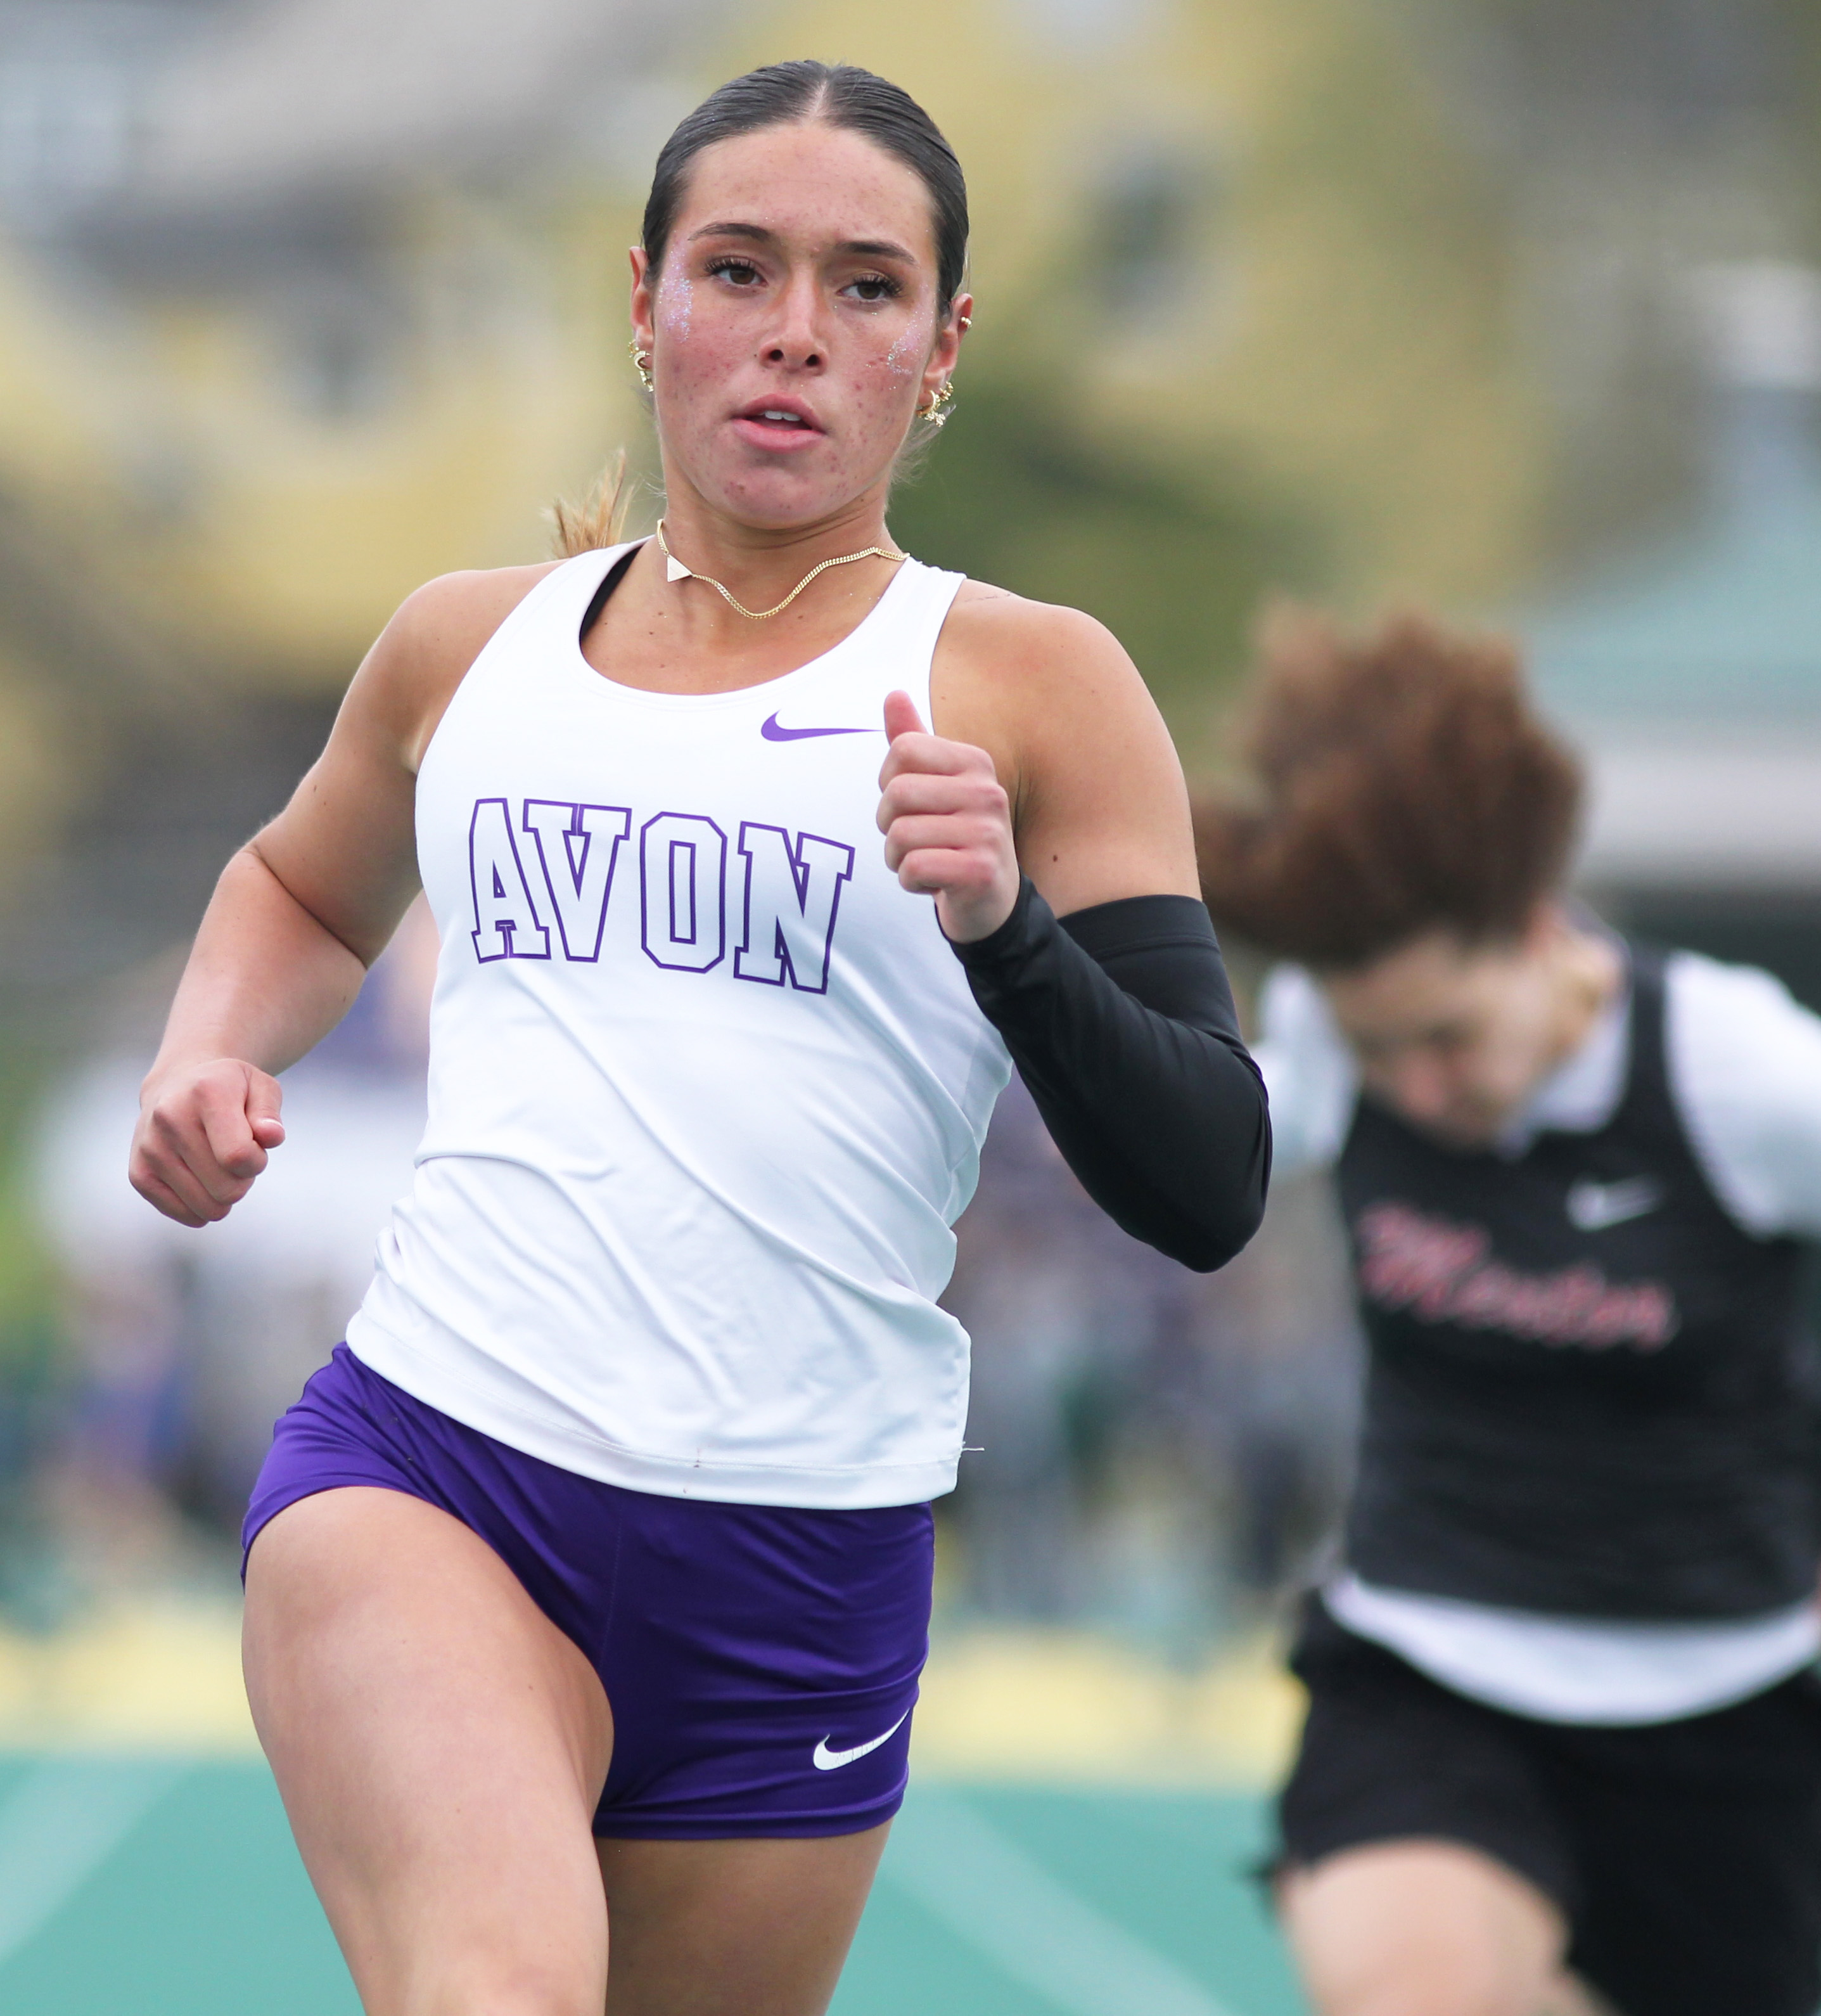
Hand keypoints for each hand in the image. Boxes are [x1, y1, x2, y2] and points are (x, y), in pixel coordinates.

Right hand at [130, 1059, 285, 1226]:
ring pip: (207, 1207)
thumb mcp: (260, 1087)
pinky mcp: (139, 1174)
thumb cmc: (227, 1090)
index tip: (254, 1147)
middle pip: (226, 1189)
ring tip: (217, 1164)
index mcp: (205, 1093)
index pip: (238, 1157)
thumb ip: (269, 1113)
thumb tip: (271, 1136)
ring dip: (223, 1193)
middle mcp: (169, 1119)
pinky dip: (202, 1207)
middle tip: (235, 1155)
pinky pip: (184, 1214)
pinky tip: (201, 1180)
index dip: (257, 1161)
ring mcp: (150, 1149)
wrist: (177, 1084)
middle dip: (243, 1179)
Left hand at [877, 691, 1020, 942]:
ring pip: (899, 836)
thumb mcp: (935, 785)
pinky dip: (911, 881)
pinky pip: (913, 867)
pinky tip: (935, 882)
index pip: (902, 750)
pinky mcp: (980, 871)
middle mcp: (986, 792)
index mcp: (974, 762)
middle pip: (895, 794)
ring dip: (897, 858)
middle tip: (915, 839)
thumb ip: (912, 742)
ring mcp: (987, 832)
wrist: (991, 898)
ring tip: (925, 861)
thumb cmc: (954, 834)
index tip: (910, 804)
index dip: (889, 782)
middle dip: (889, 824)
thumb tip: (893, 693)